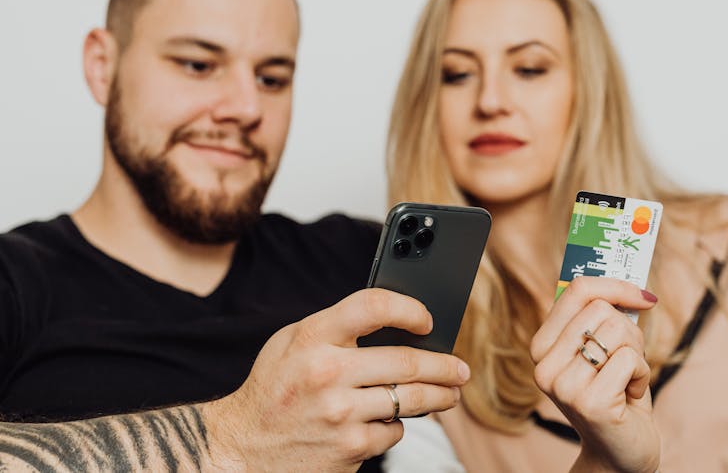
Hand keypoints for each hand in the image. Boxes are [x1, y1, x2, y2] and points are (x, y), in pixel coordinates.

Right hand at [202, 288, 470, 471]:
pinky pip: (394, 431)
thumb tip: (395, 321)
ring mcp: (341, 413)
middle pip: (407, 360)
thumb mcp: (291, 343)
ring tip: (450, 393)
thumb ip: (336, 327)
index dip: (409, 309)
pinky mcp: (350, 448)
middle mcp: (327, 372)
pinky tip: (389, 420)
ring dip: (440, 396)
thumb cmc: (272, 390)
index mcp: (312, 336)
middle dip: (445, 365)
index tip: (428, 319)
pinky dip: (397, 425)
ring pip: (412, 398)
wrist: (240, 449)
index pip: (374, 306)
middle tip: (460, 368)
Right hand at [530, 277, 659, 472]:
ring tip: (624, 381)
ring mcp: (564, 386)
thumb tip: (634, 284)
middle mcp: (544, 365)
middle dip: (629, 333)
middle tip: (625, 363)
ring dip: (636, 356)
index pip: (576, 290)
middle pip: (602, 310)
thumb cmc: (616, 395)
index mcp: (542, 346)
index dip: (615, 285)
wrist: (620, 453)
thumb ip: (603, 317)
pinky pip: (630, 360)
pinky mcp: (590, 402)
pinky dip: (641, 375)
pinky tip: (628, 397)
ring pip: (618, 332)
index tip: (643, 296)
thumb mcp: (602, 350)